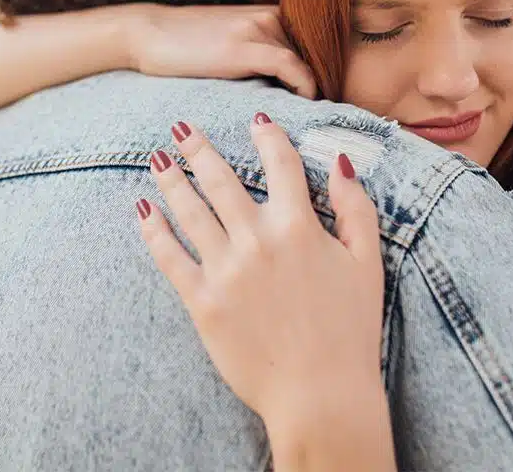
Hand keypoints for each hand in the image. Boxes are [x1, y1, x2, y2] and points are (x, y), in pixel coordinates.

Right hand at [129, 4, 317, 98]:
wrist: (146, 33)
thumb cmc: (186, 46)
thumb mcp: (232, 43)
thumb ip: (262, 56)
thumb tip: (289, 90)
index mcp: (272, 14)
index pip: (317, 44)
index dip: (330, 73)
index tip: (334, 100)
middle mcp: (272, 15)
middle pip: (318, 53)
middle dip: (329, 82)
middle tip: (334, 114)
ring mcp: (258, 27)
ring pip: (309, 59)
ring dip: (319, 89)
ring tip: (322, 116)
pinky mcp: (245, 45)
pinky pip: (291, 66)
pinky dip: (305, 87)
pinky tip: (305, 104)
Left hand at [137, 114, 392, 470]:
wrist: (321, 394)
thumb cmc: (351, 330)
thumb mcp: (368, 263)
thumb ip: (354, 208)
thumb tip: (338, 163)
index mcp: (299, 225)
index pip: (280, 164)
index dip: (267, 136)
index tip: (255, 119)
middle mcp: (257, 239)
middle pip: (221, 179)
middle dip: (199, 149)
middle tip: (181, 128)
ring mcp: (226, 270)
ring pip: (190, 211)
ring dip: (172, 180)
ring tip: (158, 158)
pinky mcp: (202, 301)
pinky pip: (171, 257)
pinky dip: (155, 231)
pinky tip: (144, 211)